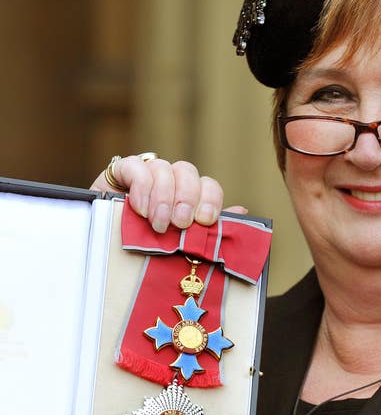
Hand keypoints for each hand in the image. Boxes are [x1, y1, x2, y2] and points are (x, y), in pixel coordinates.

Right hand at [91, 156, 246, 232]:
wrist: (103, 247)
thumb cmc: (147, 248)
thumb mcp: (179, 243)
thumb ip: (208, 229)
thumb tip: (242, 213)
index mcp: (189, 196)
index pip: (209, 186)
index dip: (210, 200)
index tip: (204, 220)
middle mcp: (171, 181)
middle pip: (188, 172)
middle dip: (186, 199)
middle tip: (179, 224)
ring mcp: (147, 174)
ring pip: (164, 168)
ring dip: (163, 197)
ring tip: (157, 224)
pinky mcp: (122, 172)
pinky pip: (137, 167)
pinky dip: (141, 187)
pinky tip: (139, 209)